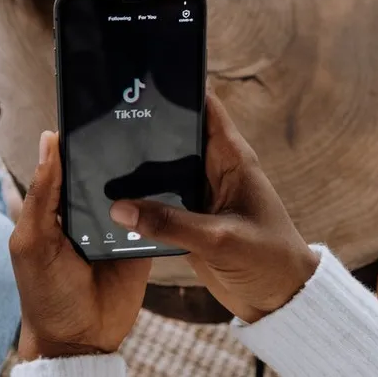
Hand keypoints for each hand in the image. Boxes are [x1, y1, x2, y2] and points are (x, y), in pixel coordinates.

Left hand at [10, 131, 150, 359]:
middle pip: (103, 170)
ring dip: (142, 172)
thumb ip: (42, 195)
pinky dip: (160, 201)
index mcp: (56, 206)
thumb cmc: (45, 292)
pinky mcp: (141, 240)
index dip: (76, 138)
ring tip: (159, 140)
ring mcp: (116, 224)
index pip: (67, 162)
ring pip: (131, 188)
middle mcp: (86, 210)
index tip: (93, 109)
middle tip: (134, 118)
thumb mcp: (32, 241)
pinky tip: (173, 179)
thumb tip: (48, 140)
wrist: (80, 339)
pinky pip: (153, 215)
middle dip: (115, 150)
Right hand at [110, 93, 319, 322]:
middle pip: (176, 136)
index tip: (142, 77)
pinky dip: (141, 200)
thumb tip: (120, 208)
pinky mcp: (189, 218)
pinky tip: (113, 200)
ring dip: (139, 169)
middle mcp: (214, 169)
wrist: (278, 299)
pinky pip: (160, 201)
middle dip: (146, 129)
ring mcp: (200, 194)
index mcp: (232, 158)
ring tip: (99, 159)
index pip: (205, 107)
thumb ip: (170, 223)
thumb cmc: (267, 260)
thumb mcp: (219, 239)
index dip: (178, 88)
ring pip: (163, 170)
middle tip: (105, 121)